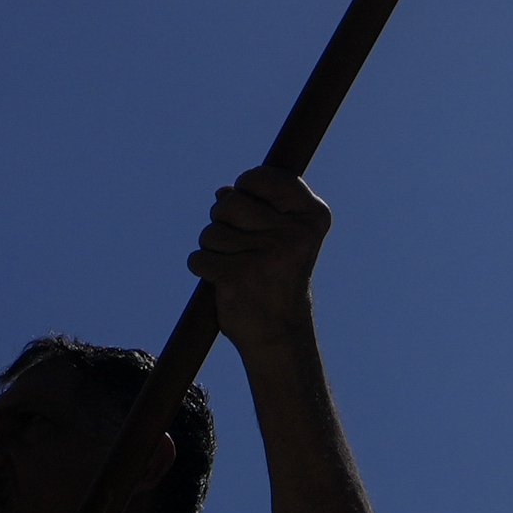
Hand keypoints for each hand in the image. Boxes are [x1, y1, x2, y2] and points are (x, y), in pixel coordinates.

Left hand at [191, 169, 331, 345]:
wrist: (281, 335)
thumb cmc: (278, 279)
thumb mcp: (283, 237)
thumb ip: (257, 208)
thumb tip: (222, 193)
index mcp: (313, 217)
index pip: (263, 177)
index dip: (245, 187)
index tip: (251, 208)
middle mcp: (295, 234)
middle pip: (230, 203)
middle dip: (223, 221)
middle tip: (240, 246)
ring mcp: (268, 255)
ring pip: (211, 232)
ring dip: (213, 249)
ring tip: (236, 267)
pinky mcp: (239, 277)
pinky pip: (199, 258)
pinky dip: (202, 268)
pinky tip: (223, 282)